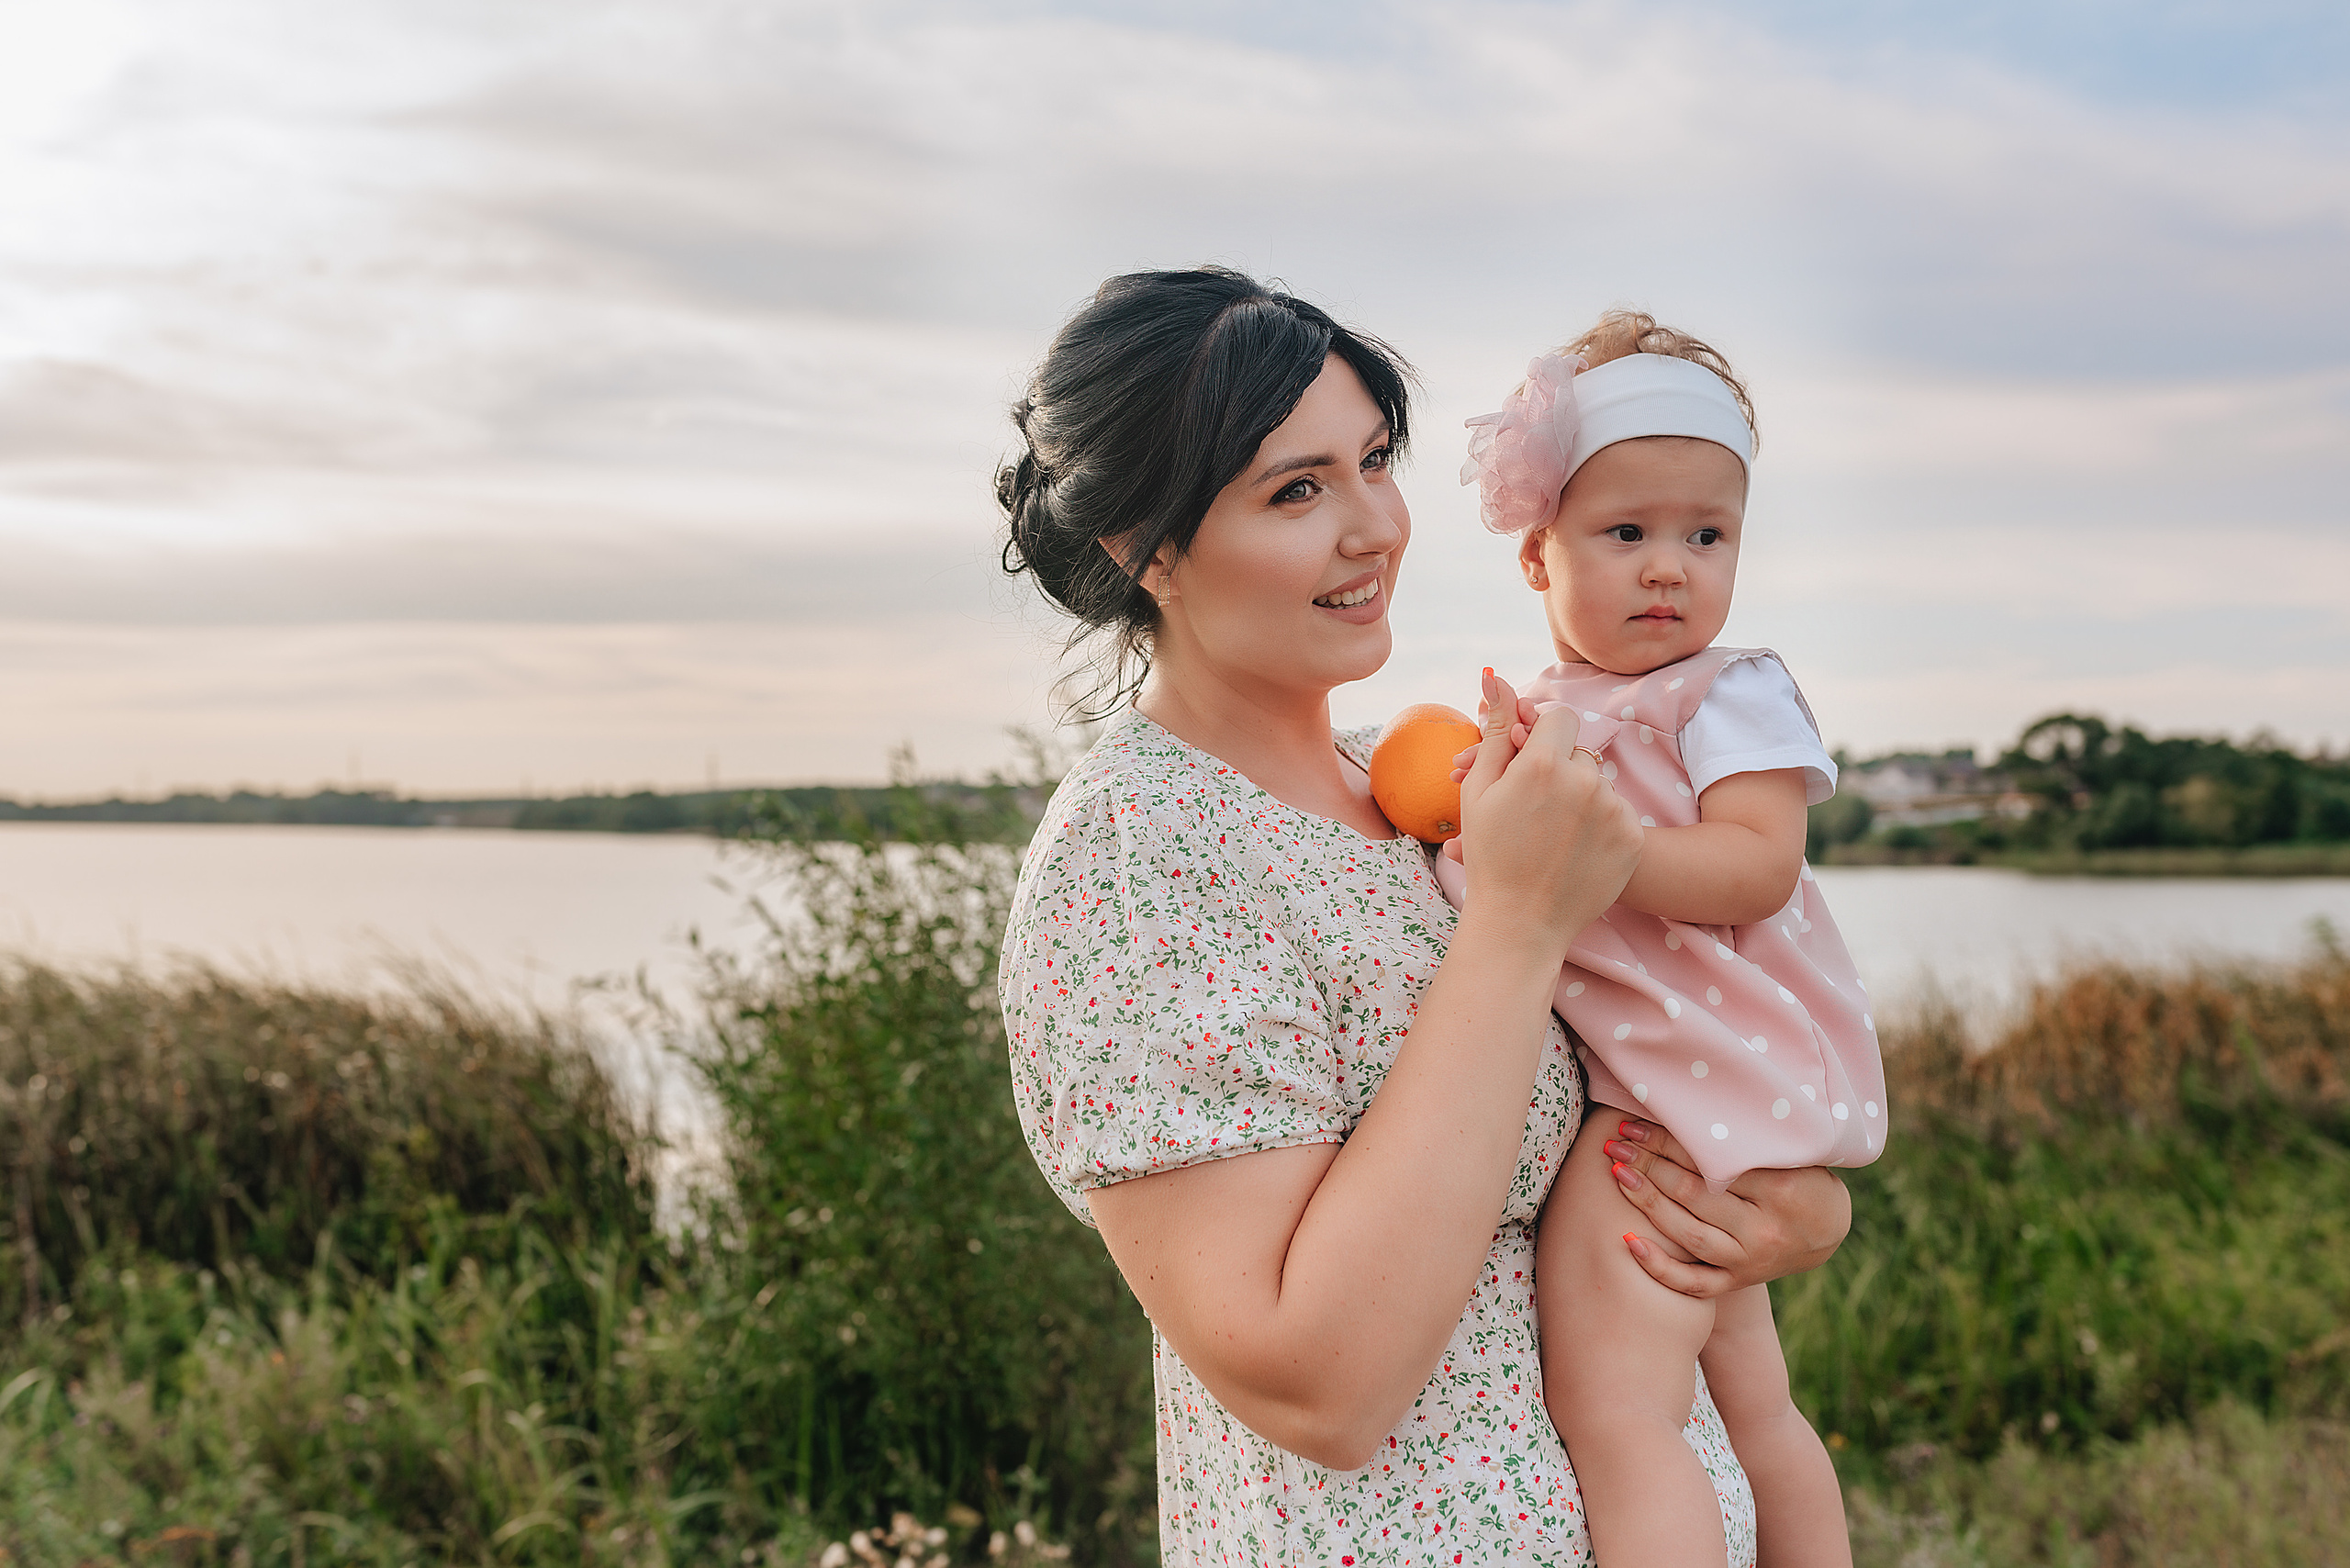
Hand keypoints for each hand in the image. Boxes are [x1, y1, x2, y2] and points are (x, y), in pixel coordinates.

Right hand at [1456, 672, 1641, 951]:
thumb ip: (1495, 730)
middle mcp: (1586, 781)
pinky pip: (1617, 814)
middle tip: (1534, 811)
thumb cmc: (1490, 855)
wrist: (1521, 923)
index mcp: (1543, 764)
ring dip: (1580, 799)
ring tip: (1553, 837)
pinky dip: (1600, 827)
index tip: (1528, 766)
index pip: (1557, 718)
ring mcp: (1614, 811)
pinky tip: (1575, 852)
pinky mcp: (1633, 838)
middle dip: (1559, 770)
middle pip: (1578, 751)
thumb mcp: (1480, 791)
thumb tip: (1494, 676)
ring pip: (1598, 784)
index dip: (1541, 738)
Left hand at [1601, 1118, 1849, 1296]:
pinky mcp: (1739, 1281)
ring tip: (1618, 1175)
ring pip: (1690, 1236)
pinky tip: (1628, 1242)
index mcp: (1781, 1189)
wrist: (1829, 1230)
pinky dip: (1660, 1268)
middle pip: (1695, 1195)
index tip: (1634, 1124)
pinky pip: (1695, 1284)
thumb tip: (1692, 1105)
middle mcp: (1764, 1230)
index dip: (1668, 1141)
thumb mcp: (1790, 1151)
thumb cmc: (1802, 1175)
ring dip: (1648, 1204)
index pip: (1712, 1162)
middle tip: (1616, 1145)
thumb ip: (1749, 1138)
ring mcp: (1750, 1260)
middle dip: (1649, 1166)